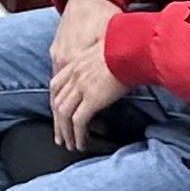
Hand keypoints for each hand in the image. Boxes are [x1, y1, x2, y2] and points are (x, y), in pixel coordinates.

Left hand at [47, 0, 125, 148]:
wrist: (133, 45)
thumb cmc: (129, 46)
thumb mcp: (108, 49)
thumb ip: (103, 59)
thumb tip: (111, 67)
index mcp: (77, 62)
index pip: (56, 85)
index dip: (56, 101)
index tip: (57, 113)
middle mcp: (75, 75)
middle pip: (58, 102)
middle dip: (58, 122)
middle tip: (60, 136)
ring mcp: (81, 87)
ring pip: (64, 115)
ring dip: (66, 133)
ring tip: (71, 145)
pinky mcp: (92, 99)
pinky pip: (78, 122)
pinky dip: (78, 135)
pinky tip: (82, 143)